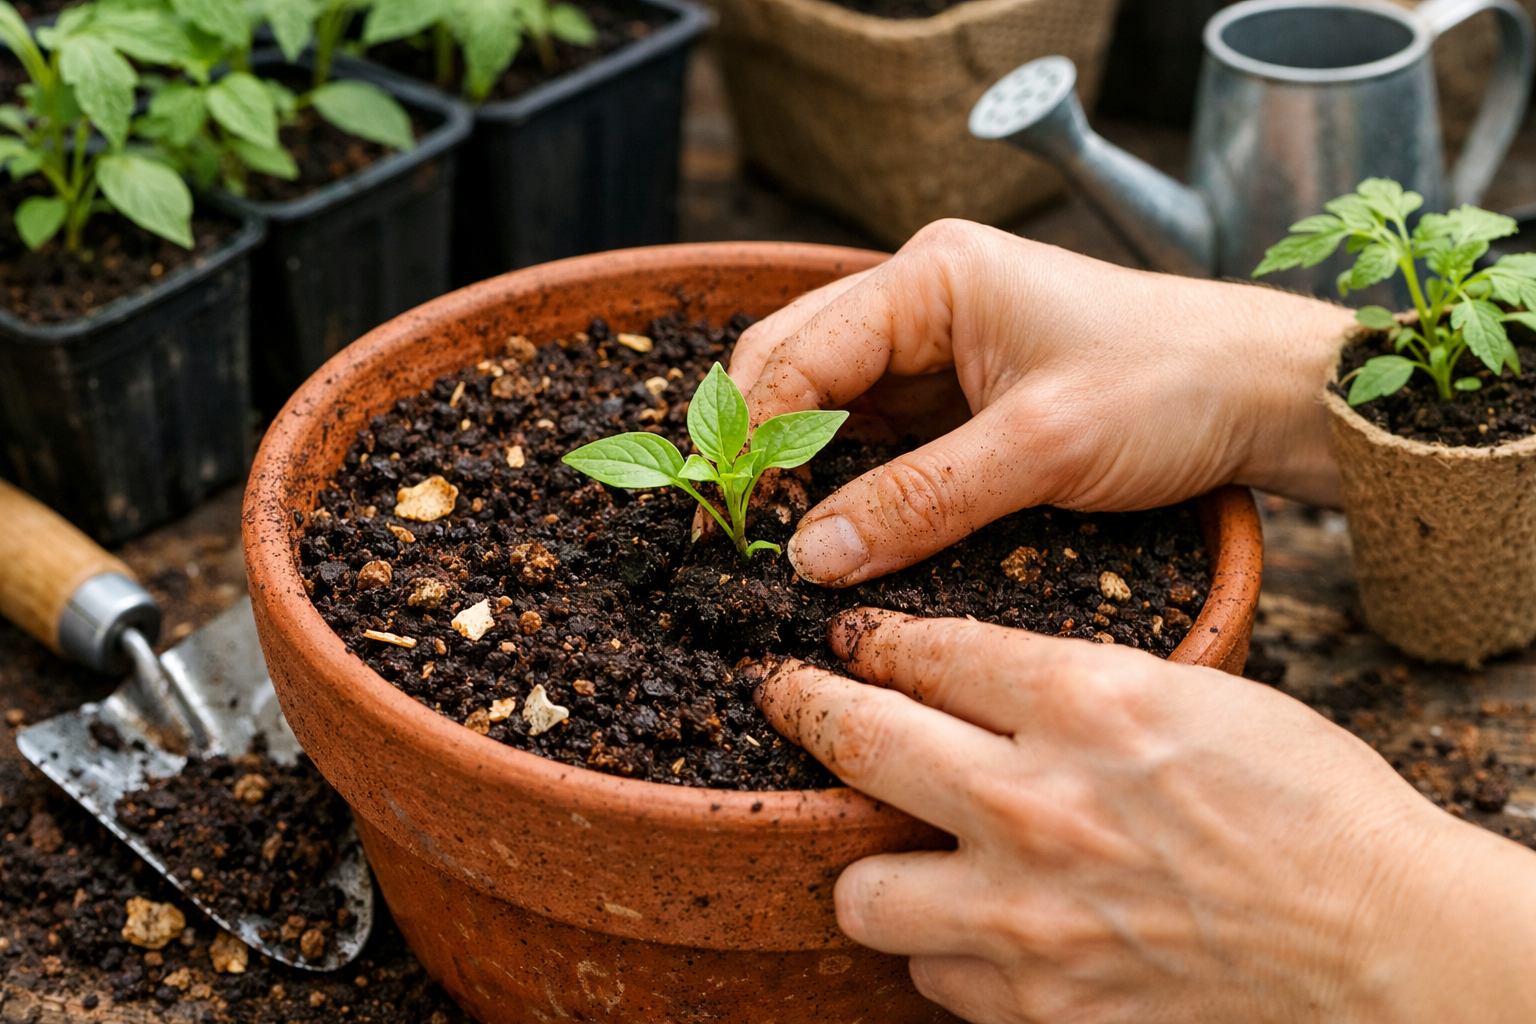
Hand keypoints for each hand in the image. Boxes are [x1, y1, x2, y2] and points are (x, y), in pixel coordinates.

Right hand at [729, 220, 1355, 585]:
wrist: (1261, 391)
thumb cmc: (1171, 385)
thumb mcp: (1040, 449)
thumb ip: (917, 502)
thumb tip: (808, 559)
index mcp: (931, 277)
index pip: (796, 357)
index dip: (753, 444)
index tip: (731, 526)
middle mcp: (918, 297)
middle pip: (789, 367)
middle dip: (760, 450)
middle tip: (743, 538)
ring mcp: (934, 342)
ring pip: (823, 402)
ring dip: (797, 468)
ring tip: (778, 542)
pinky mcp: (954, 389)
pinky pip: (871, 431)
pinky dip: (844, 477)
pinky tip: (833, 526)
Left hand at [754, 610, 1535, 1023]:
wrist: (1384, 942)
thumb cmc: (1308, 805)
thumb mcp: (1190, 691)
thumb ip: (1068, 684)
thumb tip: (967, 682)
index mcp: (1085, 701)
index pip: (922, 650)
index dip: (869, 640)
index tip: (846, 643)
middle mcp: (1036, 804)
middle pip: (853, 741)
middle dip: (805, 709)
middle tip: (791, 700)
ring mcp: (1029, 919)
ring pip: (863, 893)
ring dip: (880, 870)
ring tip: (912, 857)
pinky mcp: (1041, 1012)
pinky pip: (936, 981)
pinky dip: (952, 955)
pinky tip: (993, 934)